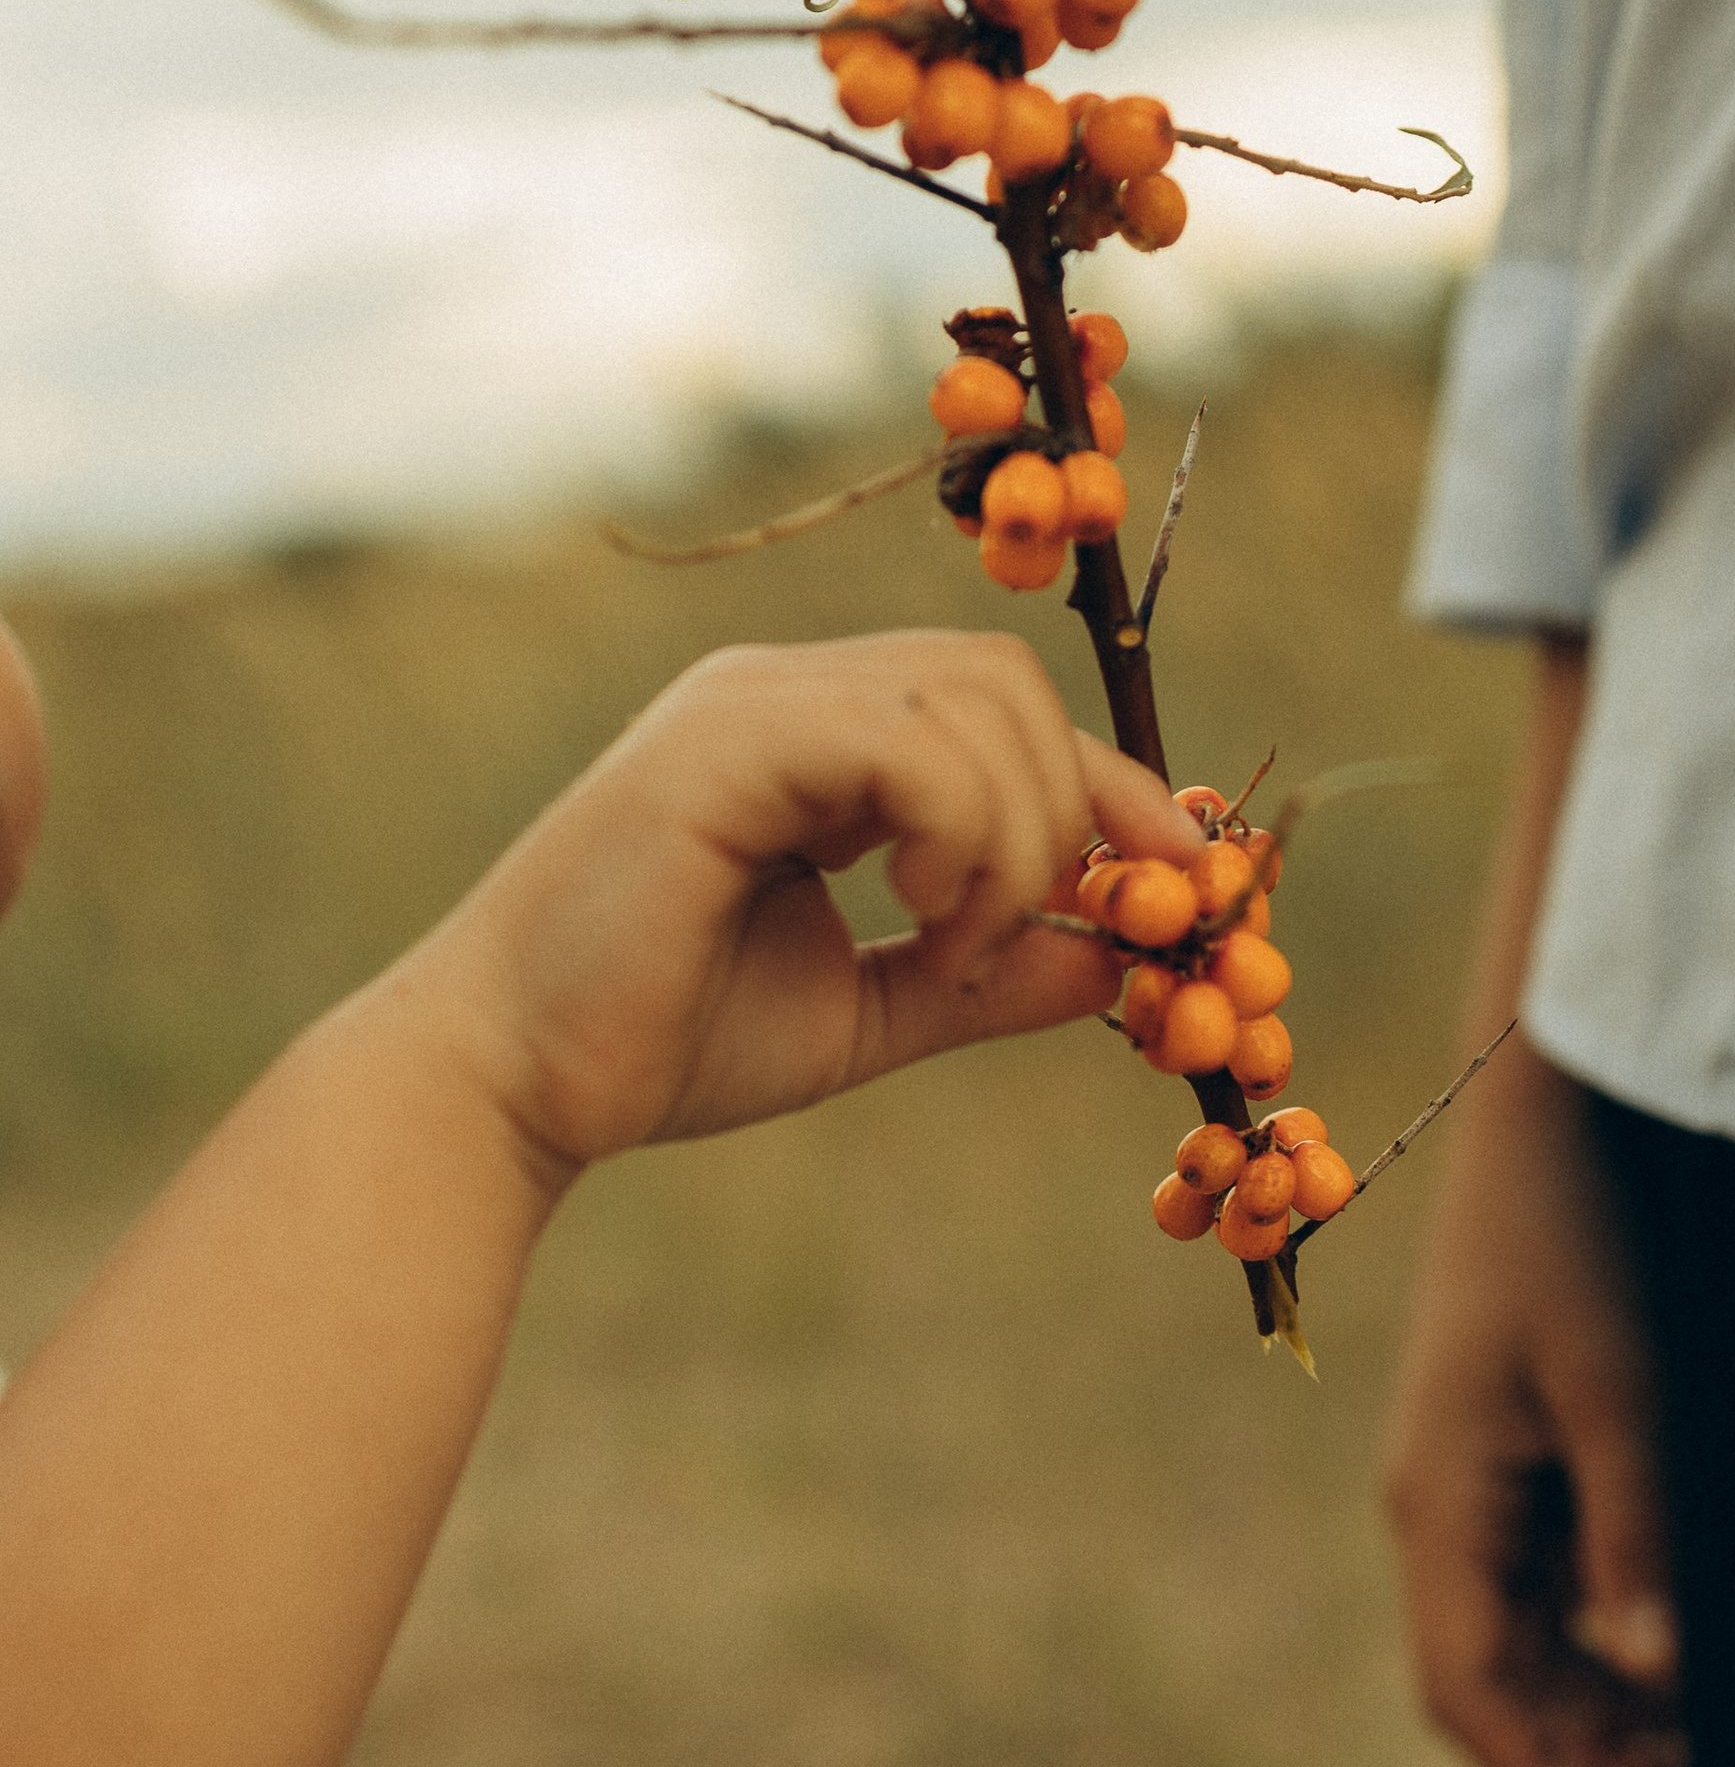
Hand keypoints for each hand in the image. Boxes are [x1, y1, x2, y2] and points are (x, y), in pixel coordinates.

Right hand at [396, 630, 1199, 1183]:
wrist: (514, 1085)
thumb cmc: (666, 1044)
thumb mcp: (874, 1009)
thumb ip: (991, 975)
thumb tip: (1124, 963)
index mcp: (817, 740)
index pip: (1002, 711)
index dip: (1111, 790)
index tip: (1187, 887)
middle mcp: (784, 694)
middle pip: (1003, 681)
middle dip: (1075, 808)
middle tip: (1045, 931)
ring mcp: (748, 703)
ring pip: (971, 698)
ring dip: (1012, 834)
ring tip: (957, 943)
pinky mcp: (718, 742)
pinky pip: (903, 738)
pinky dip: (955, 828)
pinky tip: (919, 912)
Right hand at [1382, 1030, 1688, 1766]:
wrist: (1553, 1098)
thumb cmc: (1583, 1230)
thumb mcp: (1622, 1384)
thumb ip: (1638, 1531)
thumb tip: (1654, 1672)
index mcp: (1440, 1499)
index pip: (1468, 1688)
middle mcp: (1439, 1504)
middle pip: (1495, 1682)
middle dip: (1588, 1761)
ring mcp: (1474, 1480)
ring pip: (1526, 1643)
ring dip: (1604, 1711)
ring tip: (1714, 1761)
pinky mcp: (1518, 1449)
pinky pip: (1550, 1584)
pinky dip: (1610, 1645)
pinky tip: (1686, 1666)